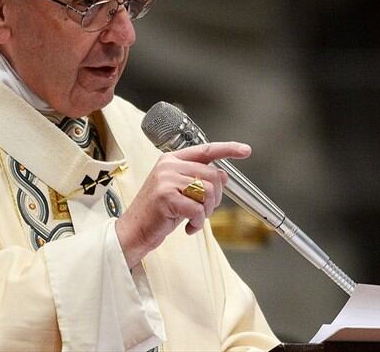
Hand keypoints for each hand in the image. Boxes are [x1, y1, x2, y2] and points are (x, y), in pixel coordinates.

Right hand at [115, 142, 250, 267]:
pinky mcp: (166, 196)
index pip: (206, 150)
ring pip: (207, 192)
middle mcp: (169, 166)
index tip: (245, 150)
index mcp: (172, 160)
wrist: (134, 230)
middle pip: (212, 175)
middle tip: (204, 210)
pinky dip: (197, 222)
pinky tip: (188, 227)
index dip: (228, 149)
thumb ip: (198, 180)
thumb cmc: (157, 212)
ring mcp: (166, 179)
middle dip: (215, 198)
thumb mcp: (180, 191)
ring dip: (206, 211)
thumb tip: (223, 176)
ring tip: (194, 218)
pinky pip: (197, 209)